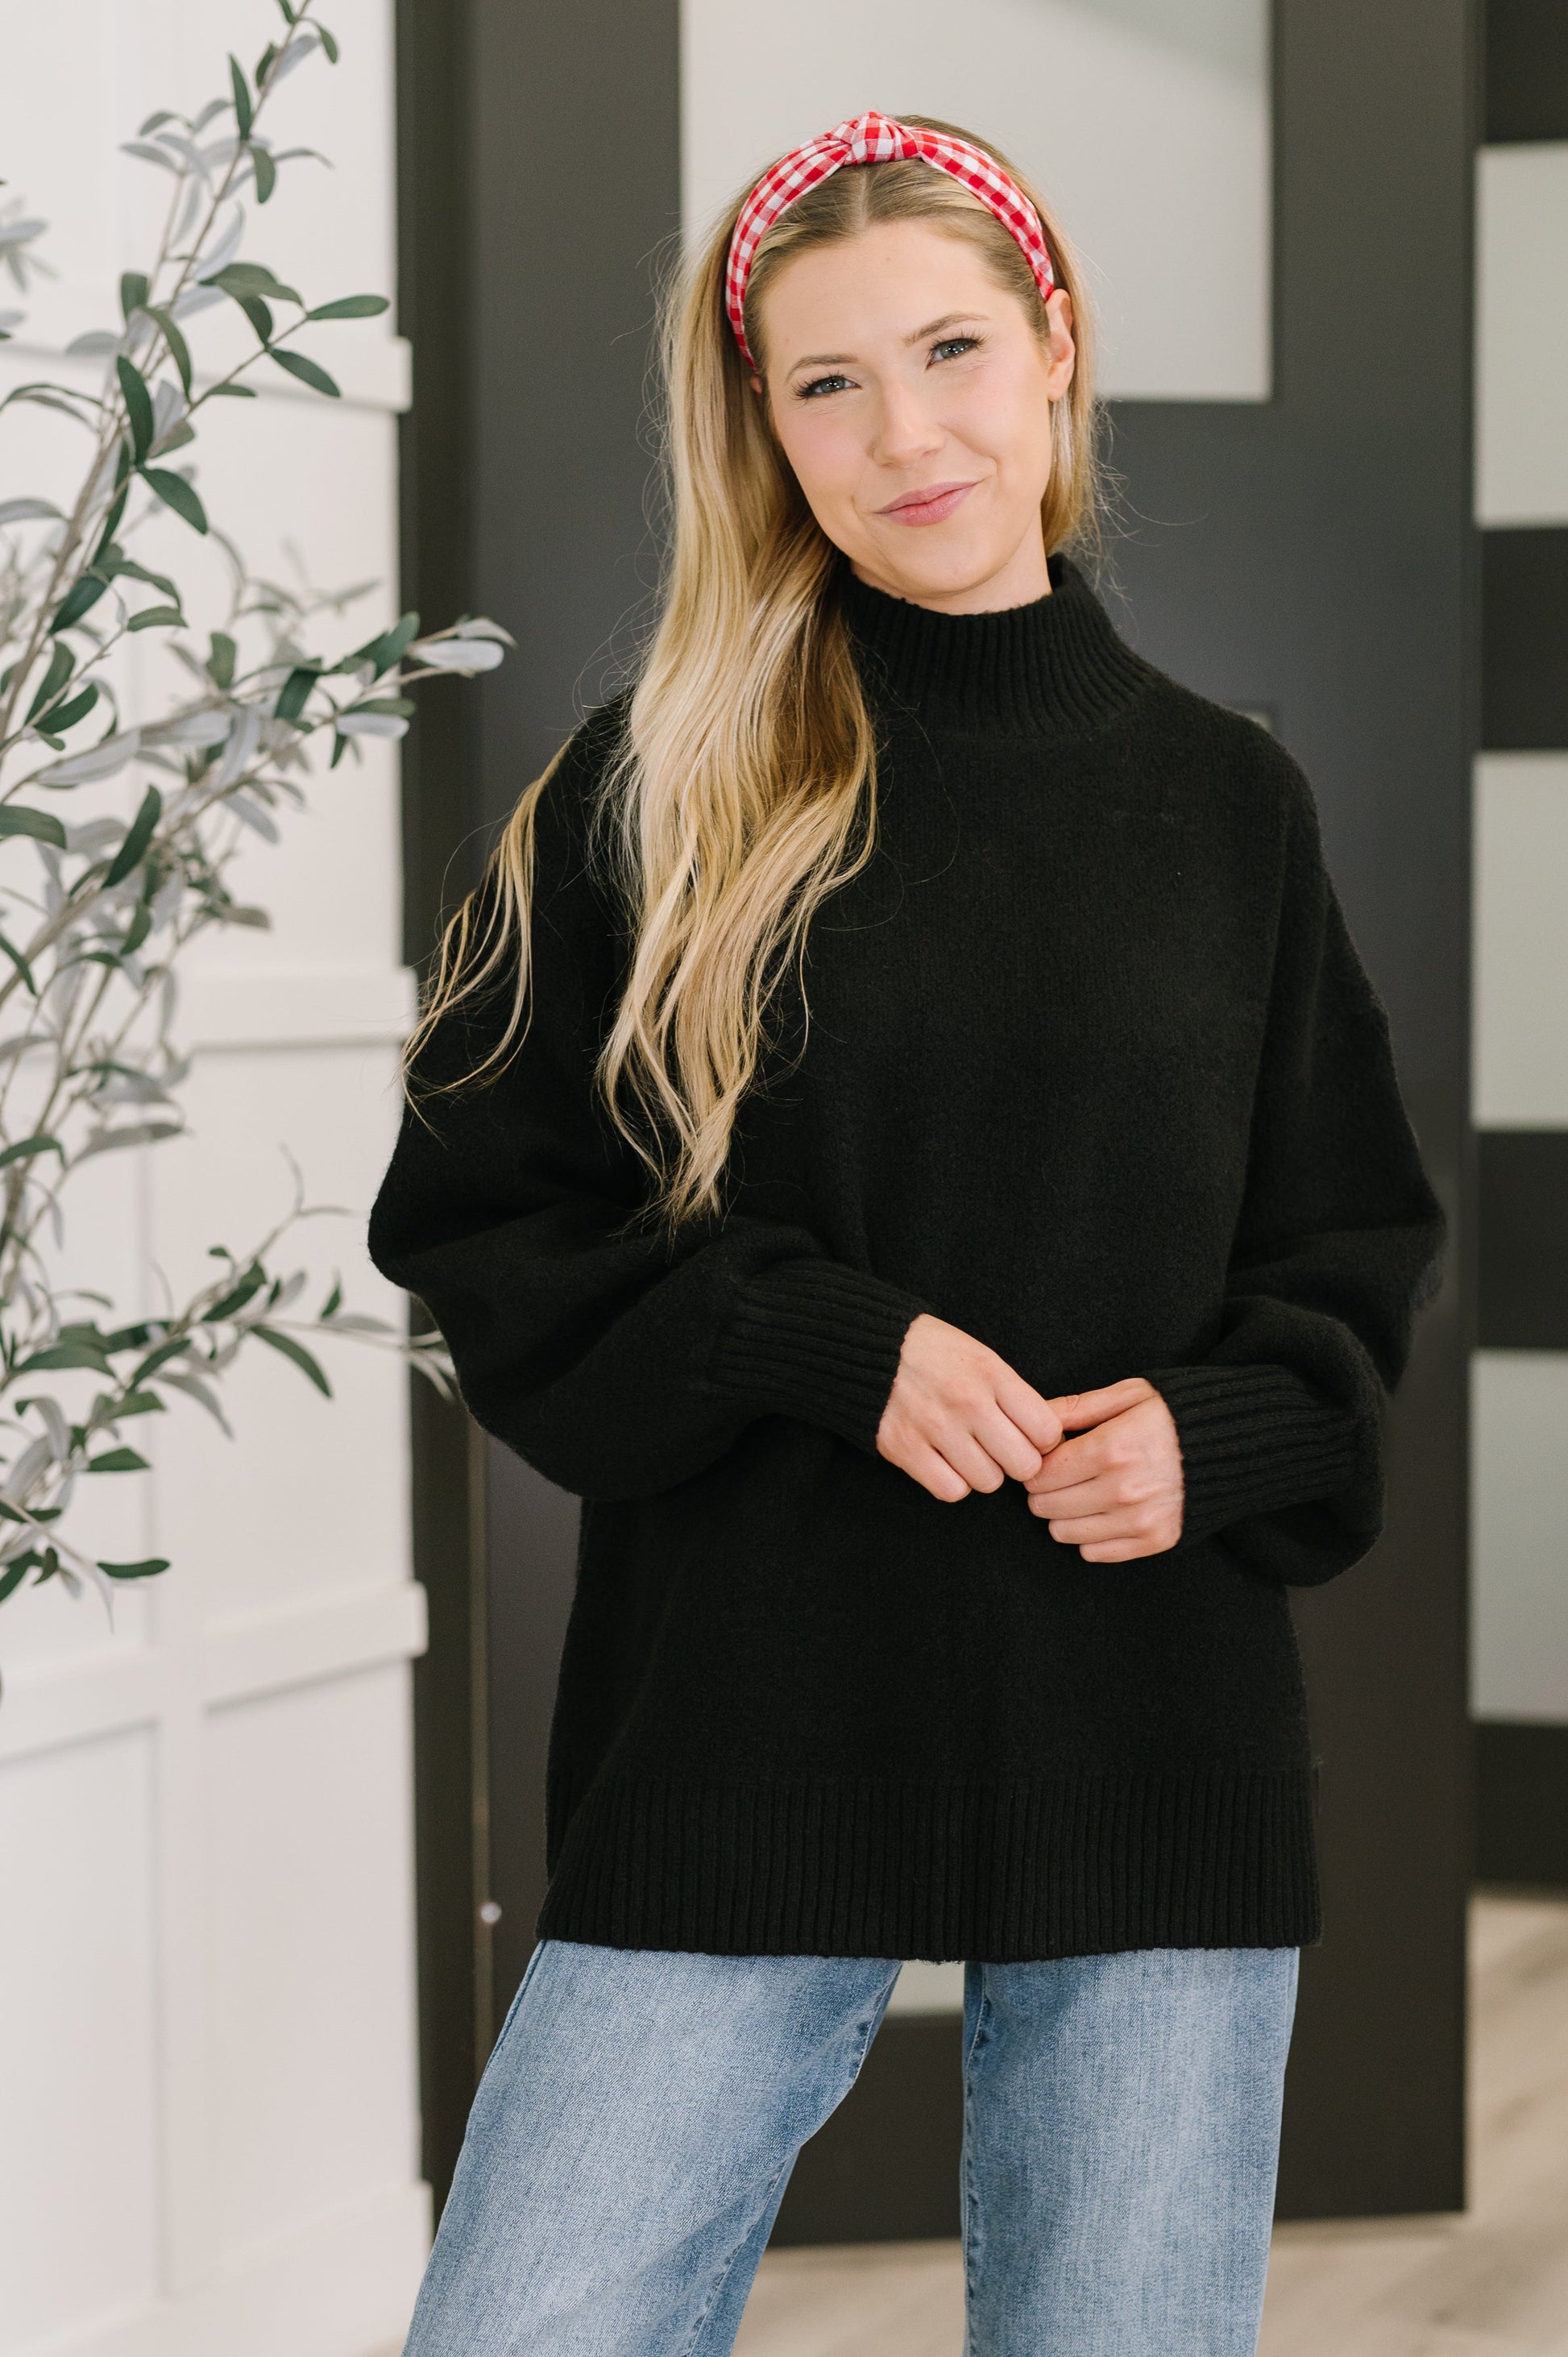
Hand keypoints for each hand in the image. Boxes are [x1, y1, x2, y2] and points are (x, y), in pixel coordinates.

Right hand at [877, 1313, 1062, 1502]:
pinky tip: (946, 1463)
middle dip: (1017, 1462)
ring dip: (983, 1472)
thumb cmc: (933, 1353)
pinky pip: (952, 1491)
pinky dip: (953, 1483)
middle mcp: (968, 1401)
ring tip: (968, 1452)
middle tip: (1001, 1450)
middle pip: (1024, 1464)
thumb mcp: (981, 1356)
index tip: (1028, 1435)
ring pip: (988, 1482)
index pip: (1046, 1431)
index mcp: (991, 1373)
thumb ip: (1013, 1394)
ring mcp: (936, 1426)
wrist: (868, 1347)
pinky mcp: (906, 1448)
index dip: (1043, 1440)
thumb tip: (1048, 1437)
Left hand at [1023, 1378, 1183, 1561]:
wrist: (1235, 1444)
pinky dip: (1091, 1537)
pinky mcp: (1155, 1540)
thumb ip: (1076, 1407)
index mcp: (1112, 1449)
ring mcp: (1139, 1520)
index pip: (1041, 1473)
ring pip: (1063, 1533)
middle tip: (1060, 1477)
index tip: (1047, 1459)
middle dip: (1044, 1491)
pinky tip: (1103, 1513)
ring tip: (1081, 1494)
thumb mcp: (1128, 1395)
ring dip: (1063, 1515)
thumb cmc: (1175, 1415)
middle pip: (1046, 1506)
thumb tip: (1032, 1417)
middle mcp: (1123, 1489)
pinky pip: (1094, 1553)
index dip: (1035, 1466)